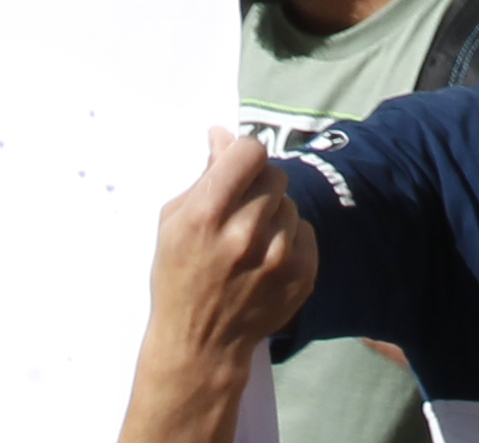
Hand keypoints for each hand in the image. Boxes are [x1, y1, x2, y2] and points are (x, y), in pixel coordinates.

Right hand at [153, 127, 313, 355]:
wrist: (200, 343)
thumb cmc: (179, 277)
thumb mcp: (173, 222)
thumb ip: (203, 174)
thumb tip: (223, 135)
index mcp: (207, 214)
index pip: (250, 151)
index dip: (244, 154)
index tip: (237, 165)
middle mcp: (244, 233)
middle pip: (274, 174)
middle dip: (259, 184)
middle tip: (242, 207)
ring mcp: (277, 256)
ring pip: (290, 203)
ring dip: (273, 214)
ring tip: (250, 240)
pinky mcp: (302, 274)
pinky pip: (306, 231)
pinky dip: (290, 239)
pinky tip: (266, 259)